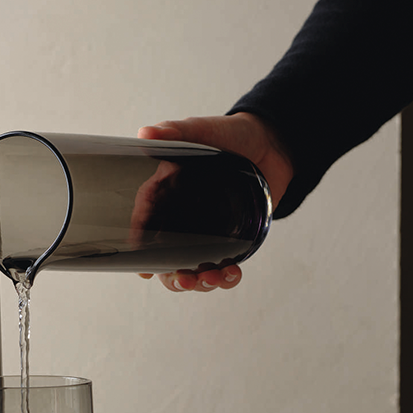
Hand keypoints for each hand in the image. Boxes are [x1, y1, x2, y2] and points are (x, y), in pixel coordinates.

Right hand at [136, 113, 292, 291]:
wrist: (272, 143)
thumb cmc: (230, 135)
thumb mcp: (202, 130)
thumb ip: (175, 131)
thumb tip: (146, 133)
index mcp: (165, 196)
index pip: (144, 228)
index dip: (140, 252)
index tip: (144, 270)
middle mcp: (182, 219)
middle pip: (167, 260)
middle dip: (173, 278)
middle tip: (185, 280)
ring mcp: (206, 232)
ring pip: (194, 269)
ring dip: (200, 282)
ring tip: (214, 278)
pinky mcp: (231, 239)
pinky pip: (223, 266)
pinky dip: (227, 277)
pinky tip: (233, 272)